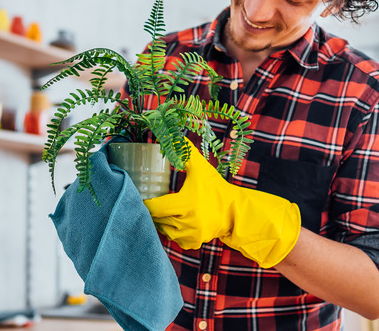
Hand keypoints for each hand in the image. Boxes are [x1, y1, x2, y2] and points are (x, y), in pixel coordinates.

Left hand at [143, 139, 300, 267]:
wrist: (234, 210)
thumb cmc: (216, 187)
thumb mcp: (201, 168)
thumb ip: (186, 152)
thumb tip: (173, 135)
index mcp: (186, 204)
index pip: (154, 208)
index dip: (146, 202)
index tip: (144, 195)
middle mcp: (187, 223)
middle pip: (157, 219)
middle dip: (154, 211)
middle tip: (153, 200)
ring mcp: (190, 235)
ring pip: (164, 230)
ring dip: (162, 222)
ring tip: (164, 210)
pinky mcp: (193, 243)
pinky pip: (174, 239)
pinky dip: (172, 232)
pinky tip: (176, 222)